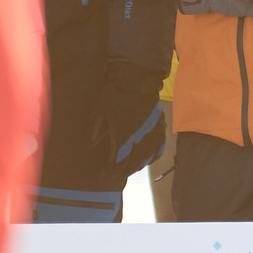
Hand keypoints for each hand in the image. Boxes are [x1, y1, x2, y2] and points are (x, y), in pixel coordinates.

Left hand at [97, 63, 168, 178]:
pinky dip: (156, 153)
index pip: (120, 156)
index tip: (111, 172)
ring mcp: (152, 130)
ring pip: (150, 153)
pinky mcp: (160, 124)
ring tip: (135, 168)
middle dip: (128, 167)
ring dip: (142, 162)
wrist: (136, 79)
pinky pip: (161, 143)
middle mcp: (140, 134)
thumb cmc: (114, 94)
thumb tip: (90, 144)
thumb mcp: (98, 110)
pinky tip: (151, 158)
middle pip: (136, 158)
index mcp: (124, 132)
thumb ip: (94, 128)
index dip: (115, 166)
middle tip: (122, 173)